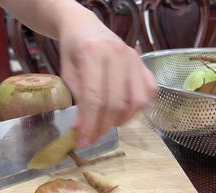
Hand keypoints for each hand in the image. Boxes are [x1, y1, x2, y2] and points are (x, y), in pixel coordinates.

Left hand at [59, 16, 157, 146]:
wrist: (84, 26)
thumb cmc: (72, 50)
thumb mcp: (66, 72)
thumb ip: (76, 99)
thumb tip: (82, 129)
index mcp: (94, 53)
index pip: (95, 98)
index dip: (89, 124)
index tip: (83, 142)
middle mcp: (119, 54)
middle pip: (117, 102)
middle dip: (103, 127)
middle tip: (92, 139)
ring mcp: (135, 57)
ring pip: (137, 100)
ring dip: (121, 120)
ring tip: (105, 126)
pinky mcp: (144, 62)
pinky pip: (148, 92)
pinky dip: (137, 108)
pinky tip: (122, 112)